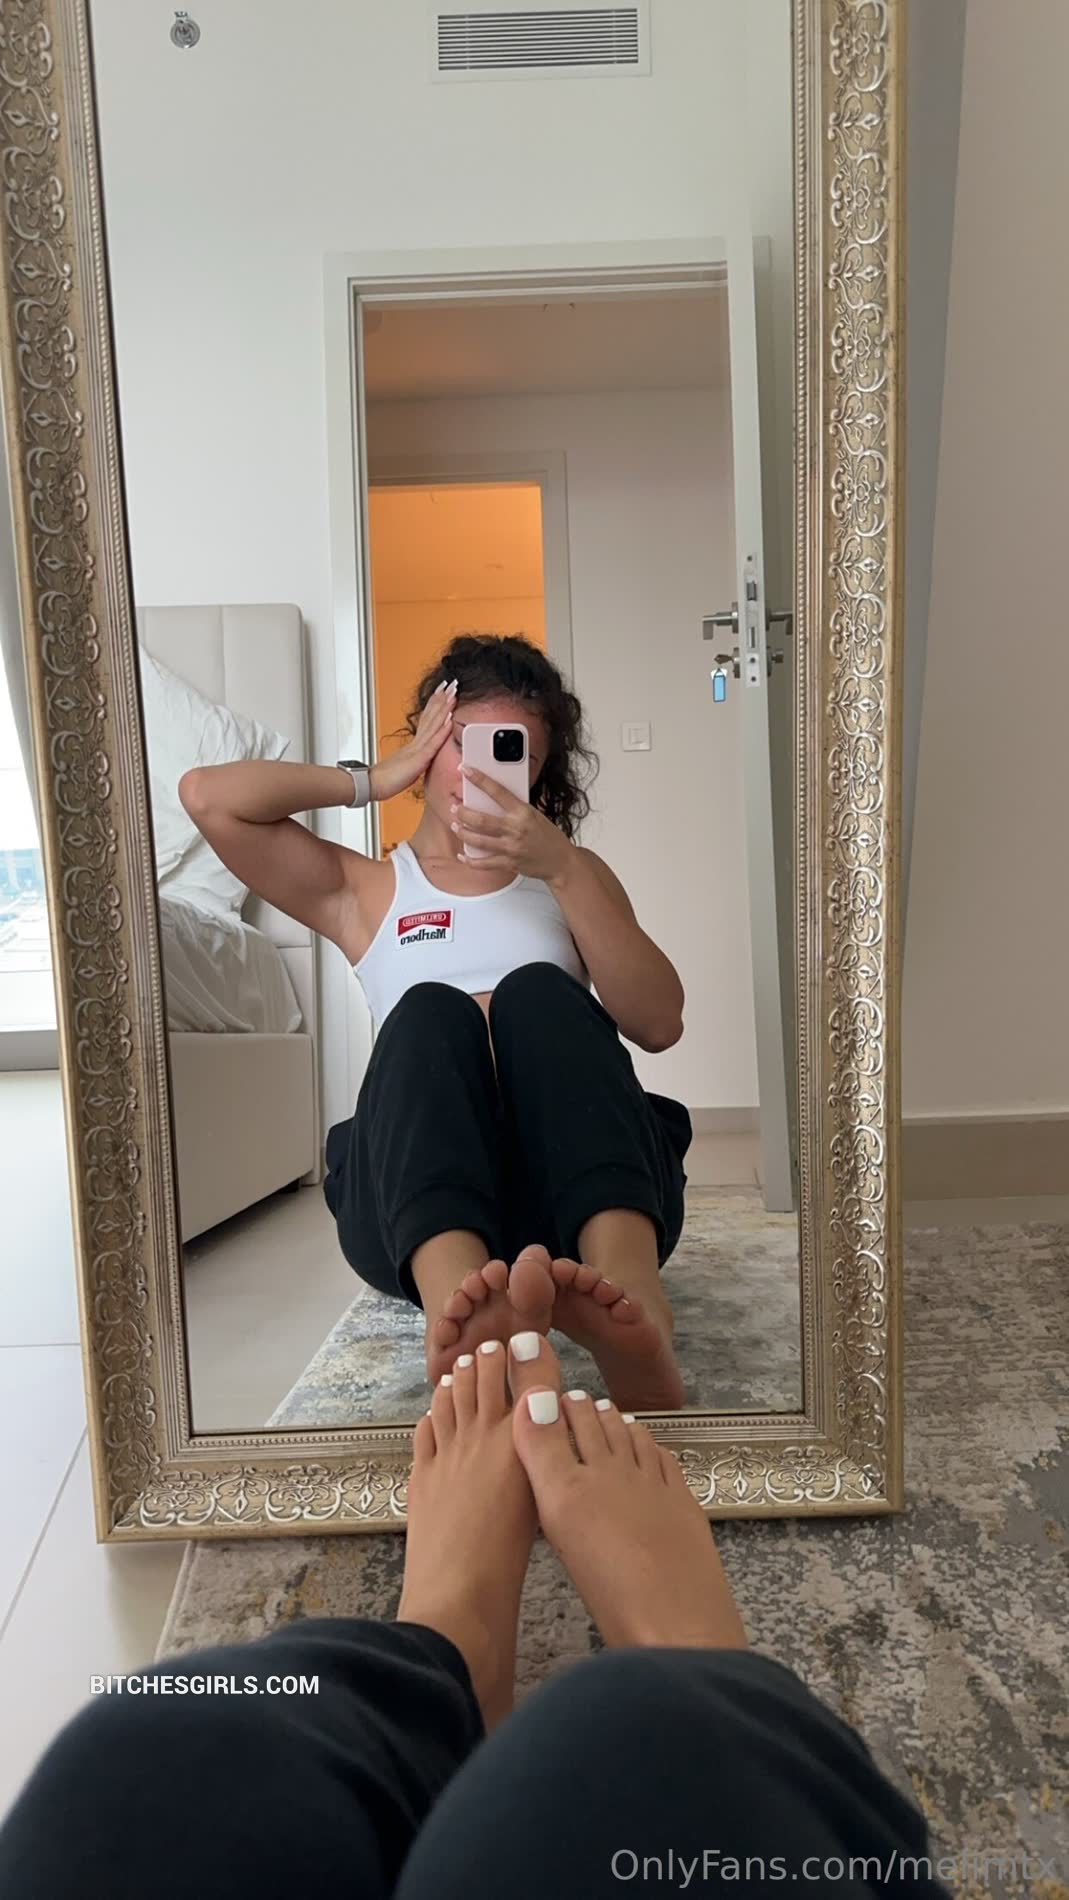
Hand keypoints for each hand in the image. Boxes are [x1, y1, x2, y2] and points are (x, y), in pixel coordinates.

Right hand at [369, 680, 456, 802]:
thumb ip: (413, 760)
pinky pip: (433, 743)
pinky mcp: (418, 759)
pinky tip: (450, 719)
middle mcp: (415, 743)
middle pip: (430, 716)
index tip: (443, 691)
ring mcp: (417, 749)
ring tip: (452, 693)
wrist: (371, 785)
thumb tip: (419, 758)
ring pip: (433, 724)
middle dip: (442, 699)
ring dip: (444, 708)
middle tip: (451, 683)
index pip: (427, 720)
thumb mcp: (405, 767)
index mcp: (413, 745)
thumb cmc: (385, 780)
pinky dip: (442, 730)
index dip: (435, 704)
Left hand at [451, 768, 572, 882]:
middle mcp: (515, 829)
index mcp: (523, 812)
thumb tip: (492, 801)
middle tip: (456, 808)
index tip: (466, 769)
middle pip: (481, 820)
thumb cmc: (549, 836)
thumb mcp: (535, 815)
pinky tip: (462, 855)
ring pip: (478, 840)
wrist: (561, 861)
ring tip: (456, 826)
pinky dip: (470, 860)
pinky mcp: (509, 863)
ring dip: (463, 833)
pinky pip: (483, 863)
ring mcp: (511, 848)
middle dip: (463, 813)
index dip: (479, 779)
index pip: (497, 791)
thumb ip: (515, 810)